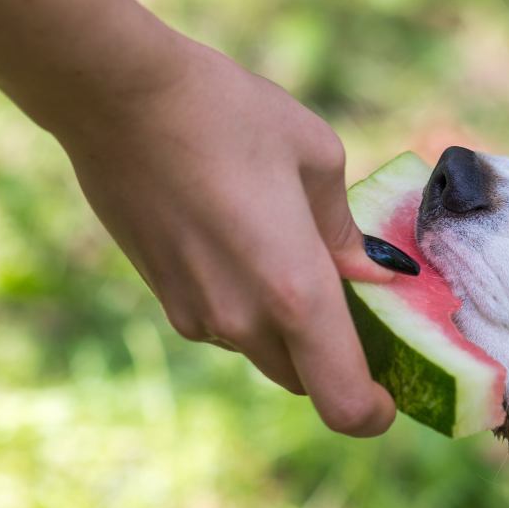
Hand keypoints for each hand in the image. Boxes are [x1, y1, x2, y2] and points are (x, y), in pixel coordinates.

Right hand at [54, 41, 397, 435]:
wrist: (116, 95)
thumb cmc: (228, 114)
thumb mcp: (316, 158)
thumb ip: (346, 232)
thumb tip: (371, 273)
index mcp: (296, 294)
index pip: (345, 403)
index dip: (374, 412)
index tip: (391, 388)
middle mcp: (245, 323)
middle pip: (308, 381)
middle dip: (337, 359)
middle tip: (355, 304)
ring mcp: (199, 317)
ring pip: (266, 353)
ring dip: (292, 330)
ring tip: (294, 255)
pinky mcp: (167, 300)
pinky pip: (227, 326)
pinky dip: (251, 308)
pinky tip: (245, 242)